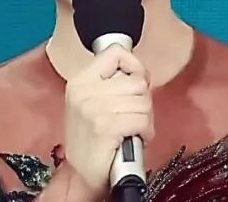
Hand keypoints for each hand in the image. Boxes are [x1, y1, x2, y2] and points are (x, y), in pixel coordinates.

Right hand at [62, 45, 154, 197]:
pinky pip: (141, 119)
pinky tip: (137, 138)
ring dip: (146, 118)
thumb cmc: (92, 140)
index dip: (134, 66)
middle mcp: (83, 91)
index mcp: (80, 81)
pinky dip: (147, 131)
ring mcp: (93, 108)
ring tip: (134, 129)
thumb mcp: (92, 103)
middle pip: (136, 80)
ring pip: (143, 100)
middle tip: (134, 116)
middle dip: (144, 101)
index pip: (115, 52)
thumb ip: (112, 83)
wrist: (82, 176)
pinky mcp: (104, 126)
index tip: (136, 83)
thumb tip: (140, 73)